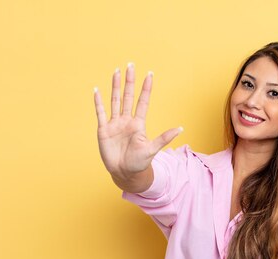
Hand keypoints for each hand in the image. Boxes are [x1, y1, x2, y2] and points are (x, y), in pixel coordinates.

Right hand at [93, 63, 182, 180]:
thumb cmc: (139, 163)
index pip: (142, 102)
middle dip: (129, 81)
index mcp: (138, 124)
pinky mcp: (104, 130)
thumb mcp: (152, 149)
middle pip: (128, 96)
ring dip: (115, 86)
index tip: (150, 74)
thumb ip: (164, 138)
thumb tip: (180, 128)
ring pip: (115, 101)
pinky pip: (100, 113)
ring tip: (116, 71)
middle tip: (130, 65)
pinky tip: (97, 90)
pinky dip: (98, 102)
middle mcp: (126, 121)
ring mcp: (115, 124)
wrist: (124, 173)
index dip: (146, 89)